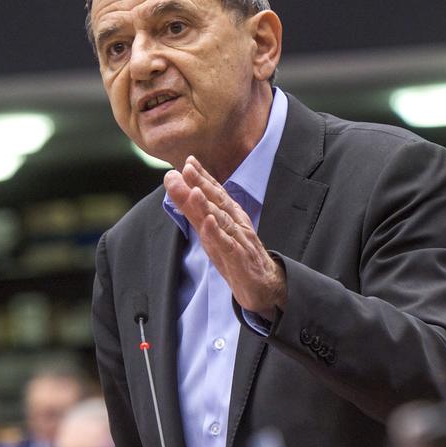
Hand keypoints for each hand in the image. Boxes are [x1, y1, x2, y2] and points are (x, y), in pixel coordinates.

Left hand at [164, 157, 286, 316]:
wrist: (265, 286)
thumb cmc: (237, 257)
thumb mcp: (214, 233)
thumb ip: (198, 212)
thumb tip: (180, 190)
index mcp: (231, 216)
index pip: (216, 193)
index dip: (203, 177)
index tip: (189, 161)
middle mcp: (237, 224)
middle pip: (218, 202)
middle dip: (202, 184)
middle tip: (186, 167)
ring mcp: (239, 241)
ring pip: (222, 220)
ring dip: (208, 205)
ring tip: (194, 190)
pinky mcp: (240, 259)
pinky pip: (228, 245)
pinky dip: (218, 234)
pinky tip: (209, 223)